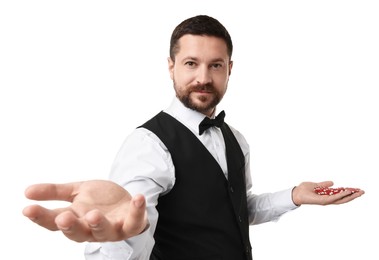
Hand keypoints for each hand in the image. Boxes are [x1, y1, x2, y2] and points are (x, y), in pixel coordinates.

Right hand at [23, 180, 147, 241]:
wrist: (125, 201)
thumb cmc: (99, 200)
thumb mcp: (77, 191)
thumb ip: (55, 192)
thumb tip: (26, 191)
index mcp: (75, 220)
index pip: (54, 223)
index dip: (42, 217)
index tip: (28, 209)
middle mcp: (91, 229)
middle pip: (78, 233)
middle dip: (70, 226)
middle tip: (63, 217)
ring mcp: (112, 229)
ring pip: (104, 232)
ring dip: (99, 224)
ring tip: (94, 214)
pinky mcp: (130, 224)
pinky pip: (134, 221)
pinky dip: (137, 210)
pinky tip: (137, 198)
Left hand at [291, 181, 364, 205]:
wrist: (296, 193)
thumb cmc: (304, 190)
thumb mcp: (316, 185)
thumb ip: (324, 185)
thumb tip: (332, 183)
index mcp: (326, 196)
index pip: (340, 196)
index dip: (349, 193)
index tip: (357, 190)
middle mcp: (327, 200)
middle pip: (343, 199)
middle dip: (353, 196)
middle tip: (362, 192)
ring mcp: (325, 201)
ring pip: (340, 200)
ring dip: (349, 196)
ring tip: (357, 192)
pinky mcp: (322, 201)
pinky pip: (333, 198)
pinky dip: (340, 195)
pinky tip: (346, 191)